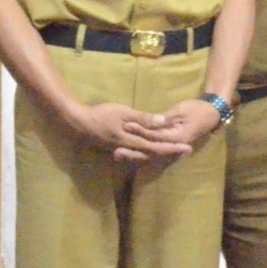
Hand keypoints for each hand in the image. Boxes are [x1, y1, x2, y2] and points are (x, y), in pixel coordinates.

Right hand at [65, 103, 193, 162]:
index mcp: (132, 141)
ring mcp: (124, 149)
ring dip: (162, 153)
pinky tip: (154, 148)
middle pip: (154, 154)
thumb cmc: (101, 115)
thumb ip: (143, 118)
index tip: (187, 148)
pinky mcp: (119, 147)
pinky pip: (139, 152)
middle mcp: (130, 149)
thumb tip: (163, 122)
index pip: (157, 147)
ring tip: (175, 151)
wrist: (79, 124)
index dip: (173, 148)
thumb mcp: (123, 113)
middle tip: (187, 151)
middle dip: (171, 152)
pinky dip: (150, 151)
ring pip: (147, 154)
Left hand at [115, 98, 221, 160]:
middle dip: (132, 151)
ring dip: (134, 155)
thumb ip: (165, 118)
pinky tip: (129, 154)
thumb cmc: (197, 109)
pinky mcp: (169, 146)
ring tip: (117, 155)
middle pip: (150, 151)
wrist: (211, 114)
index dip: (140, 130)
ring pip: (150, 155)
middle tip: (115, 152)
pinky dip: (141, 153)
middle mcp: (173, 147)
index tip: (126, 125)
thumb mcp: (181, 111)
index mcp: (177, 138)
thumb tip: (152, 121)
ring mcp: (172, 149)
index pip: (154, 136)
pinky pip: (153, 153)